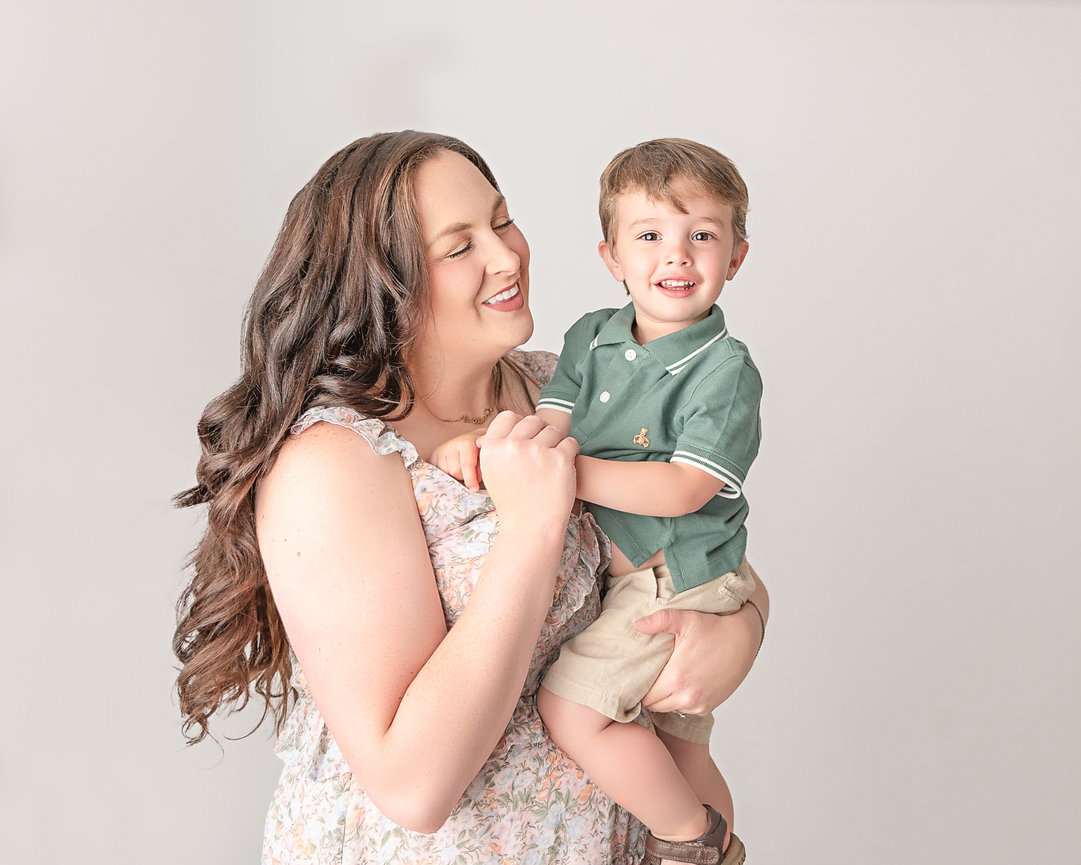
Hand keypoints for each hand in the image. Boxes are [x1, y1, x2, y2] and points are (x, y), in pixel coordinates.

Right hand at [430, 432, 483, 490]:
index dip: (470, 479)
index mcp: (466, 443)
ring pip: (445, 474)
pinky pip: (437, 473)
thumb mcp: (485, 459)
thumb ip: (481, 470)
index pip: (466, 464)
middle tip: (470, 474)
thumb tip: (472, 487)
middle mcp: (451, 445)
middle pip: (455, 471)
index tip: (474, 489)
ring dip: (454, 477)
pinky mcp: (434, 456)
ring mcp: (441, 450)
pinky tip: (451, 472)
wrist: (472, 441)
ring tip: (461, 471)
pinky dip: (446, 476)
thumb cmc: (481, 454)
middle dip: (463, 477)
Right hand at [476, 412, 578, 531]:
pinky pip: (571, 443)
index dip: (519, 425)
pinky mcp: (559, 459)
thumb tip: (511, 421)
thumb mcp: (492, 472)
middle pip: (533, 421)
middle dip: (540, 434)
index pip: (508, 416)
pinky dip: (570, 453)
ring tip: (552, 465)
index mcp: (492, 447)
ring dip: (556, 444)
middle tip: (542, 456)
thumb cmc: (514, 501)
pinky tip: (563, 468)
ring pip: (553, 430)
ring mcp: (537, 451)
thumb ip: (498, 446)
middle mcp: (513, 445)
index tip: (526, 439)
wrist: (531, 527)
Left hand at [637, 598, 764, 715]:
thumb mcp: (686, 619)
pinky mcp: (708, 707)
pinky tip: (682, 683)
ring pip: (669, 708)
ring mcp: (699, 704)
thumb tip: (638, 624)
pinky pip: (685, 709)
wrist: (744, 639)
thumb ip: (659, 620)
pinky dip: (680, 700)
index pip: (645, 696)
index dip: (639, 686)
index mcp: (676, 678)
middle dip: (649, 693)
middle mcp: (687, 697)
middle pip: (654, 706)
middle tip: (650, 676)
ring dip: (665, 698)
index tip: (639, 675)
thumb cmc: (714, 627)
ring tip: (665, 679)